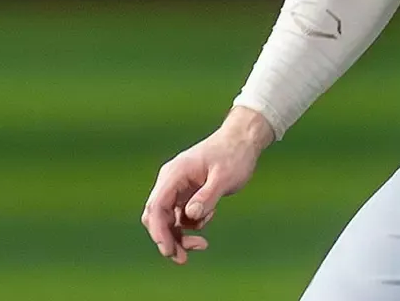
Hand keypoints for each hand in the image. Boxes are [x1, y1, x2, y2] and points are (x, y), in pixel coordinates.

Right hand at [140, 107, 275, 263]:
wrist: (243, 140)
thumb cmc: (235, 154)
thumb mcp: (224, 176)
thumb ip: (207, 196)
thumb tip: (190, 216)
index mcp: (175, 174)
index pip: (156, 206)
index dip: (159, 231)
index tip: (169, 250)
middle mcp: (171, 181)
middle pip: (157, 216)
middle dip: (167, 238)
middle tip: (182, 258)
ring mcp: (178, 187)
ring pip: (168, 219)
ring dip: (179, 235)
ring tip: (201, 245)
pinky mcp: (187, 193)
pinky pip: (181, 216)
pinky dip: (191, 224)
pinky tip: (209, 216)